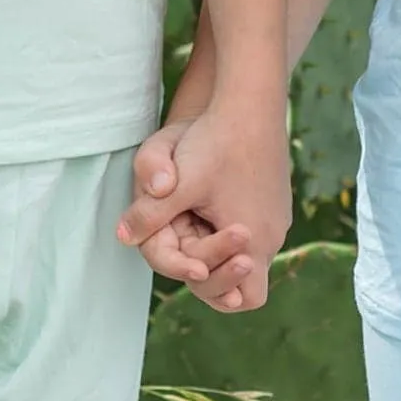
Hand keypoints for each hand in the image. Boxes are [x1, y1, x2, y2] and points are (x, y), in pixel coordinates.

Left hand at [118, 98, 290, 311]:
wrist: (252, 102)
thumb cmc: (217, 142)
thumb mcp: (179, 182)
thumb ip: (150, 213)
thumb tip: (123, 236)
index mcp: (253, 241)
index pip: (240, 298)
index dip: (211, 290)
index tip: (190, 268)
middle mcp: (272, 236)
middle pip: (246, 282)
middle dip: (217, 274)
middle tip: (192, 259)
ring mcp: (278, 219)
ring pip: (251, 255)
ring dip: (223, 251)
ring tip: (198, 231)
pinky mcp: (277, 202)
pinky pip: (256, 231)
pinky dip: (232, 231)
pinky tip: (212, 208)